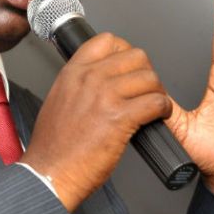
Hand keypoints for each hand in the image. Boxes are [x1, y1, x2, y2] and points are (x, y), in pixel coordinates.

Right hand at [20, 32, 171, 211]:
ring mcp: (106, 96)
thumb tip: (99, 80)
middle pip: (135, 56)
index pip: (107, 41)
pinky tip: (157, 116)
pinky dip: (163, 109)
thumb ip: (78, 83)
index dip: (125, 51)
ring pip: (150, 78)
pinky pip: (157, 102)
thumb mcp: (58, 99)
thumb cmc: (53, 145)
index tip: (129, 65)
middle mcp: (90, 78)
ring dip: (157, 92)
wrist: (50, 173)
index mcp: (73, 72)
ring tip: (153, 104)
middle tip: (144, 88)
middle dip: (145, 72)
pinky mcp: (122, 118)